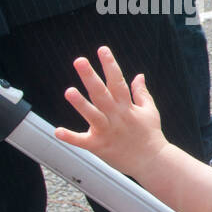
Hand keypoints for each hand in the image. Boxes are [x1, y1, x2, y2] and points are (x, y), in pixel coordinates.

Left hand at [55, 46, 168, 177]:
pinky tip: (58, 131)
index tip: (102, 50)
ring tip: (69, 91)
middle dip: (91, 77)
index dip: (110, 65)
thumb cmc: (150, 136)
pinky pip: (83, 141)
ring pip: (93, 115)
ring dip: (81, 104)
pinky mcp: (100, 147)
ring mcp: (108, 131)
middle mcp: (117, 117)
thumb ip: (141, 93)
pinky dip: (71, 137)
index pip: (118, 82)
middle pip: (102, 94)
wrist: (153, 162)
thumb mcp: (150, 111)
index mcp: (127, 107)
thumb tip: (139, 75)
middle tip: (79, 61)